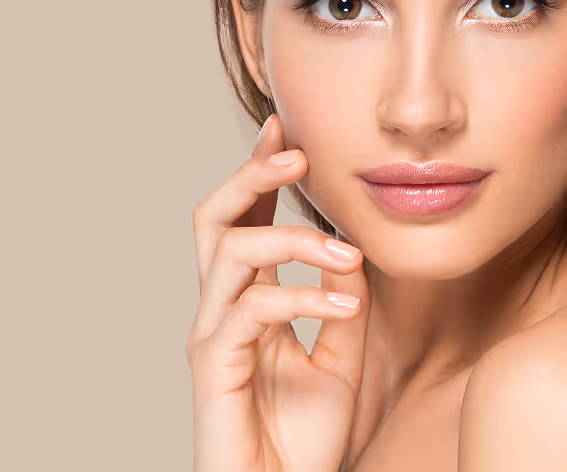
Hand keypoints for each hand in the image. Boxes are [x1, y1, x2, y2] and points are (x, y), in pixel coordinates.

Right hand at [187, 114, 369, 471]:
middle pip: (214, 218)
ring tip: (348, 251)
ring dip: (294, 238)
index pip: (246, 221)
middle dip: (250, 175)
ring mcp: (212, 335)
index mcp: (248, 302)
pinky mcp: (212, 365)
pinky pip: (251, 309)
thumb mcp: (341, 361)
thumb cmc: (301, 440)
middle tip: (297, 150)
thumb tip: (354, 254)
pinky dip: (301, 296)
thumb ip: (344, 306)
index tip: (288, 127)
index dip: (260, 172)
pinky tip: (342, 301)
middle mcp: (221, 309)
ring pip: (231, 252)